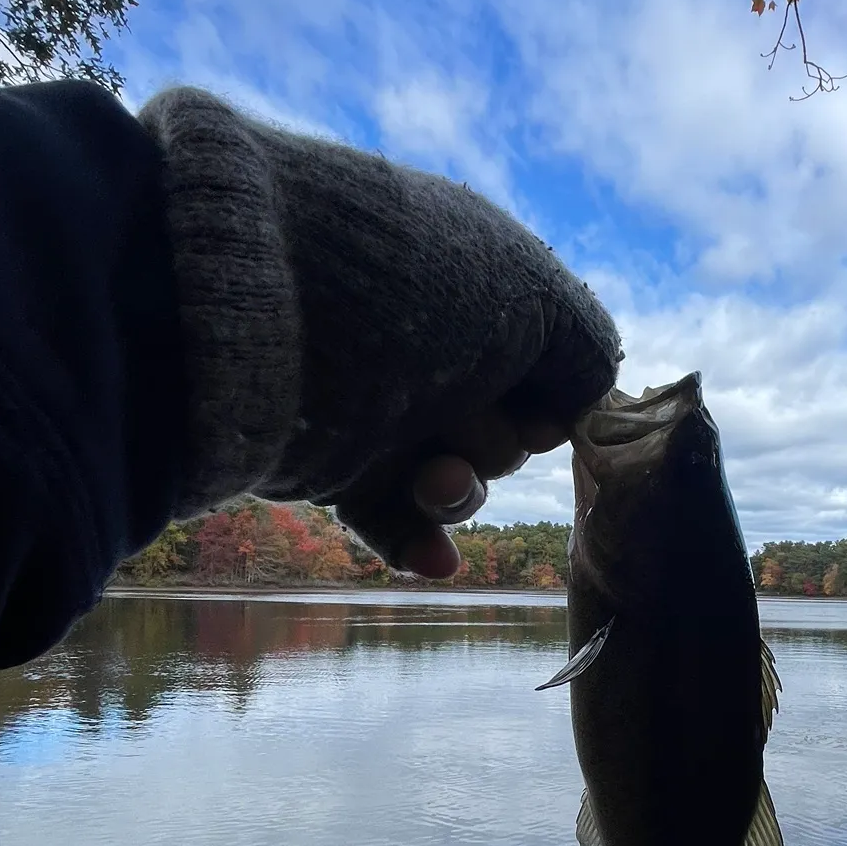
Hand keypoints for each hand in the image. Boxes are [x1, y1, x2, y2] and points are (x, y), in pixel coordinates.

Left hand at [139, 86, 621, 552]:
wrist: (259, 316)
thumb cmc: (413, 290)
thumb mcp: (534, 295)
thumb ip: (586, 349)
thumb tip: (573, 411)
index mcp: (475, 282)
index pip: (545, 359)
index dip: (553, 395)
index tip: (541, 409)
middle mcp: (428, 341)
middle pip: (503, 426)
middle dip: (498, 435)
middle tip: (466, 420)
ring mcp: (374, 401)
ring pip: (451, 477)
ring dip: (458, 488)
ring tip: (432, 478)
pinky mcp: (325, 457)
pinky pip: (384, 514)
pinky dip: (414, 537)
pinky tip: (438, 563)